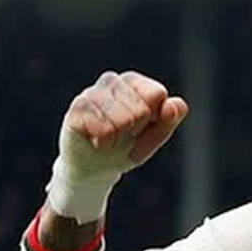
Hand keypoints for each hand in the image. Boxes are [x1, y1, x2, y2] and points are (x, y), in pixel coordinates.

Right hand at [49, 71, 188, 221]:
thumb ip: (170, 119)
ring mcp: (91, 93)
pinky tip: (99, 141)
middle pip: (141, 109)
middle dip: (136, 130)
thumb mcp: (154, 136)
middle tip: (124, 134)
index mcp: (135, 83)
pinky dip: (104, 141)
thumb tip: (175, 104)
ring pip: (122, 118)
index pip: (156, 94)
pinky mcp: (76, 109)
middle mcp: (112, 81)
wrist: (96, 168)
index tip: (143, 125)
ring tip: (111, 138)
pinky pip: (100, 126)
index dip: (154, 118)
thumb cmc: (127, 146)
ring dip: (120, 137)